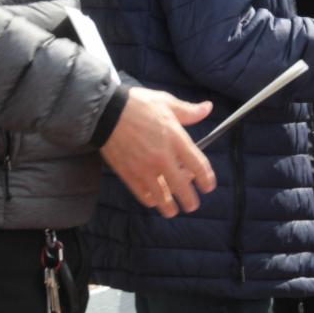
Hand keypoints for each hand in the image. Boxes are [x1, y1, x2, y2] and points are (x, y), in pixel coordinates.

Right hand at [100, 87, 216, 218]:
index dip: (206, 179)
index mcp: (175, 138)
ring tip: (173, 210)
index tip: (208, 186)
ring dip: (170, 207)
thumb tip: (208, 108)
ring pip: (163, 197)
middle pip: (183, 187)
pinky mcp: (129, 174)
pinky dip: (151, 200)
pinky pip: (144, 195)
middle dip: (190, 200)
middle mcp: (163, 157)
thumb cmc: (137, 104)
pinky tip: (153, 200)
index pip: (198, 165)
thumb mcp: (166, 102)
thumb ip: (188, 111)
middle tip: (192, 205)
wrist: (106, 112)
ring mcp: (145, 168)